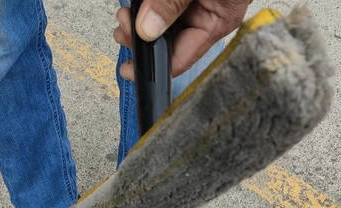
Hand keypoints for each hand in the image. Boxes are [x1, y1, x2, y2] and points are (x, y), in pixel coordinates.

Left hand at [113, 0, 251, 78]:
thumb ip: (172, 4)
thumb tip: (148, 29)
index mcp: (218, 20)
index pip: (183, 57)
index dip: (155, 65)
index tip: (130, 68)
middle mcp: (208, 13)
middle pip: (170, 39)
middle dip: (143, 37)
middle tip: (123, 28)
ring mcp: (197, 2)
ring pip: (163, 21)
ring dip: (142, 19)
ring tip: (126, 13)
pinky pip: (163, 5)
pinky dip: (149, 5)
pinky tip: (138, 4)